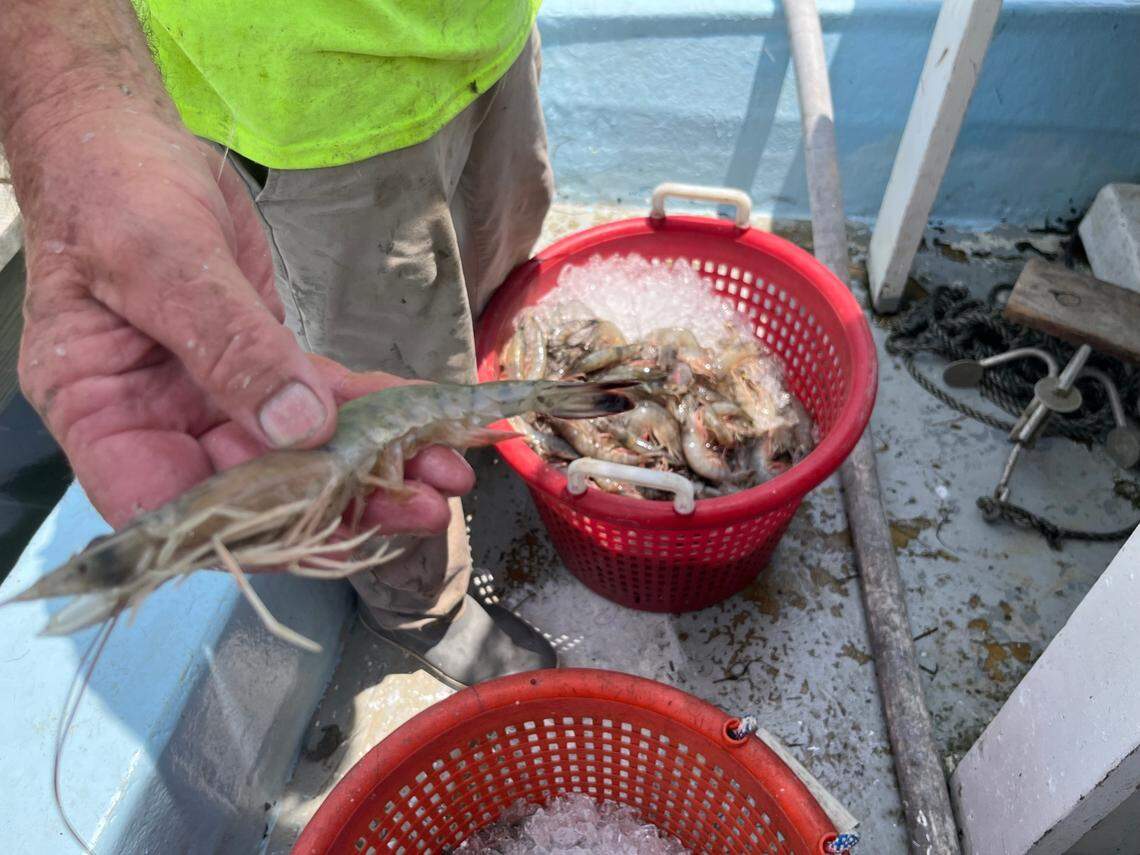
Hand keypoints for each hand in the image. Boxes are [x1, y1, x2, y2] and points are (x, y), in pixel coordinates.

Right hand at [15, 110, 470, 533]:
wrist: (129, 141)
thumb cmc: (114, 191)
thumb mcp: (161, 260)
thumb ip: (227, 344)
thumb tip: (300, 427)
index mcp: (103, 415)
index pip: (167, 507)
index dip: (245, 534)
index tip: (327, 533)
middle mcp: (158, 424)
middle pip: (253, 492)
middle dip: (342, 505)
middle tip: (424, 505)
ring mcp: (212, 401)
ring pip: (301, 453)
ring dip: (375, 465)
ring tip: (447, 474)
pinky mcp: (262, 369)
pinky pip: (325, 399)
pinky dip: (374, 408)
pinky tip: (425, 416)